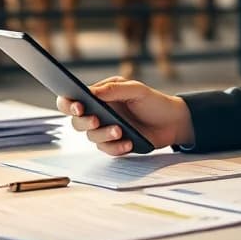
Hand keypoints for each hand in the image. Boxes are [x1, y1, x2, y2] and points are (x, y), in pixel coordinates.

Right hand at [56, 76, 193, 155]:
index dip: (68, 103)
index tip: (78, 106)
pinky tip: (129, 142)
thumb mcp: (136, 90)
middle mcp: (99, 113)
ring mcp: (106, 130)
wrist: (172, 122)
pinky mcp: (115, 144)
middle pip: (77, 121)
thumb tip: (91, 92)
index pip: (72, 99)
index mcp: (99, 96)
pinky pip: (107, 149)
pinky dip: (116, 147)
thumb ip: (114, 90)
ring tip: (120, 130)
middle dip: (85, 122)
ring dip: (104, 135)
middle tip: (97, 120)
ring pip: (92, 137)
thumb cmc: (153, 102)